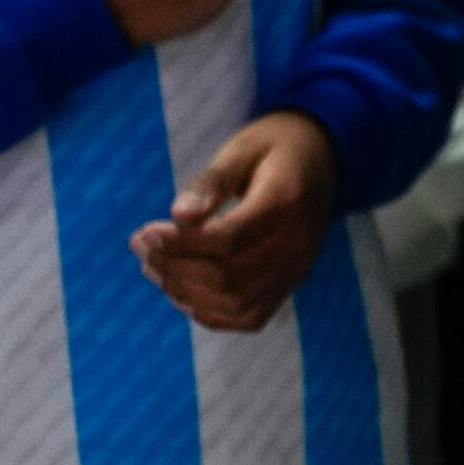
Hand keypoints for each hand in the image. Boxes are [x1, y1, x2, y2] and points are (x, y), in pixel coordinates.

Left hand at [133, 112, 336, 331]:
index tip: (144, 234)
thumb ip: (212, 181)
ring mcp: (297, 269)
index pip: (230, 239)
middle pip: (230, 276)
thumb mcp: (243, 147)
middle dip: (176, 267)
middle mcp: (298, 243)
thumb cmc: (274, 149)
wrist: (322, 163)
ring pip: (236, 302)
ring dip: (186, 292)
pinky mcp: (289, 285)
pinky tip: (181, 292)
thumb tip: (178, 216)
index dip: (181, 244)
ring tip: (153, 268)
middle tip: (141, 246)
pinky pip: (248, 316)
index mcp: (287, 201)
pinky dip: (209, 313)